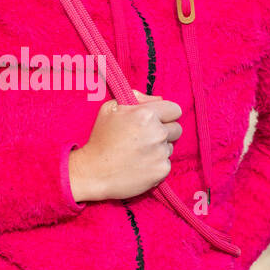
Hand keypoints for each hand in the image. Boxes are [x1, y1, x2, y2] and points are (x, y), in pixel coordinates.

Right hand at [68, 89, 182, 201]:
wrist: (93, 172)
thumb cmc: (100, 139)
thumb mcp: (110, 108)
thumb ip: (137, 97)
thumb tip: (159, 100)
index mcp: (146, 114)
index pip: (174, 109)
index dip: (166, 114)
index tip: (156, 120)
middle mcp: (157, 133)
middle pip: (177, 128)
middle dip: (164, 131)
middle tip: (146, 137)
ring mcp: (161, 153)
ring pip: (170, 146)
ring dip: (159, 148)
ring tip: (139, 152)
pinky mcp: (162, 171)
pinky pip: (166, 163)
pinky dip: (156, 164)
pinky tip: (140, 164)